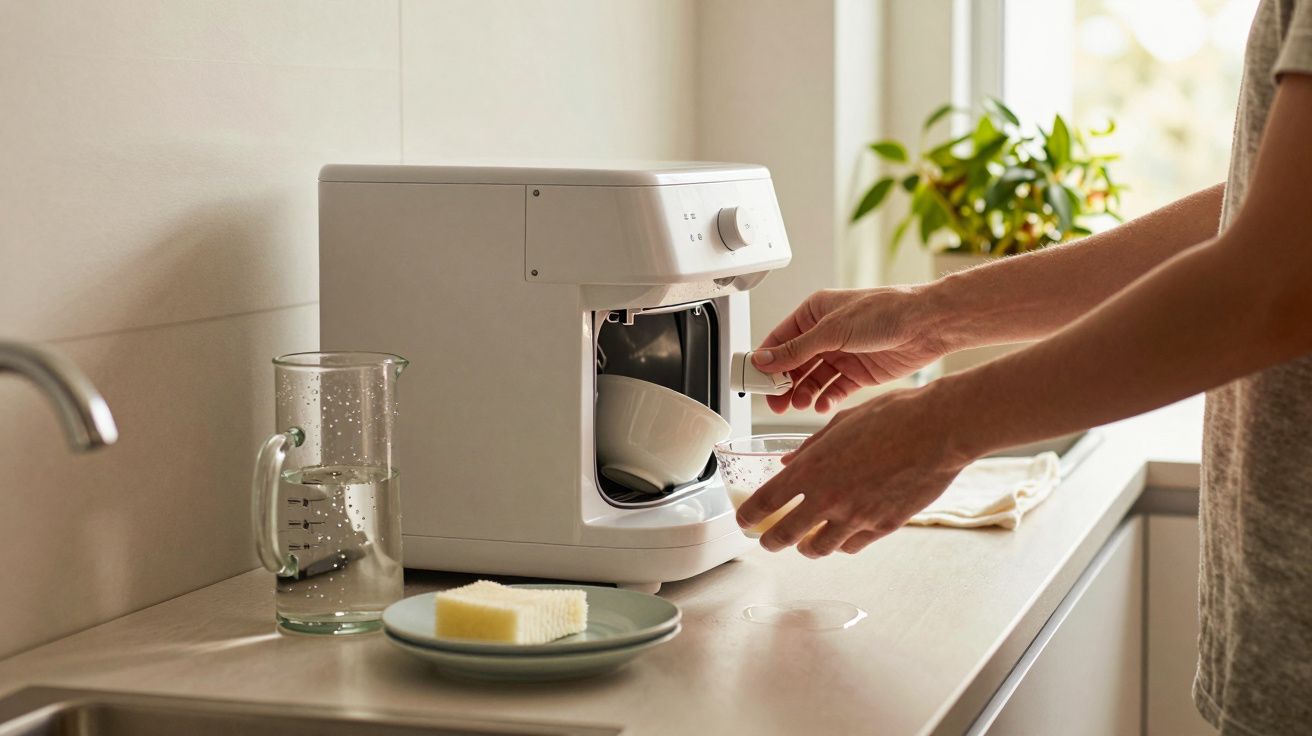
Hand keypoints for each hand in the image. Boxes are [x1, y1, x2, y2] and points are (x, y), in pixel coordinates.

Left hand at [735, 384, 973, 556]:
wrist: (938, 431)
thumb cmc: (894, 416)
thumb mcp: (841, 422)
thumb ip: (811, 447)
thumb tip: (789, 461)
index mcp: (812, 469)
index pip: (765, 503)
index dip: (748, 516)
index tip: (744, 519)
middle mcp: (829, 498)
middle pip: (784, 536)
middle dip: (770, 540)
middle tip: (767, 539)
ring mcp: (856, 517)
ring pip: (818, 548)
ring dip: (806, 547)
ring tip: (804, 541)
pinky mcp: (883, 527)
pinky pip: (852, 545)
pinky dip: (842, 543)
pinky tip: (841, 534)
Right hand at [753, 286, 949, 413]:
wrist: (926, 325)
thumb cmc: (885, 312)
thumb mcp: (832, 330)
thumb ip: (796, 349)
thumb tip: (764, 360)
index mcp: (815, 313)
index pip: (780, 340)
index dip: (766, 361)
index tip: (754, 381)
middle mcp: (826, 334)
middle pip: (794, 364)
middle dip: (783, 383)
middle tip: (774, 402)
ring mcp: (842, 354)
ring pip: (812, 379)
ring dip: (803, 393)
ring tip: (799, 404)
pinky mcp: (859, 374)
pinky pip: (835, 390)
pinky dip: (826, 399)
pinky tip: (821, 405)